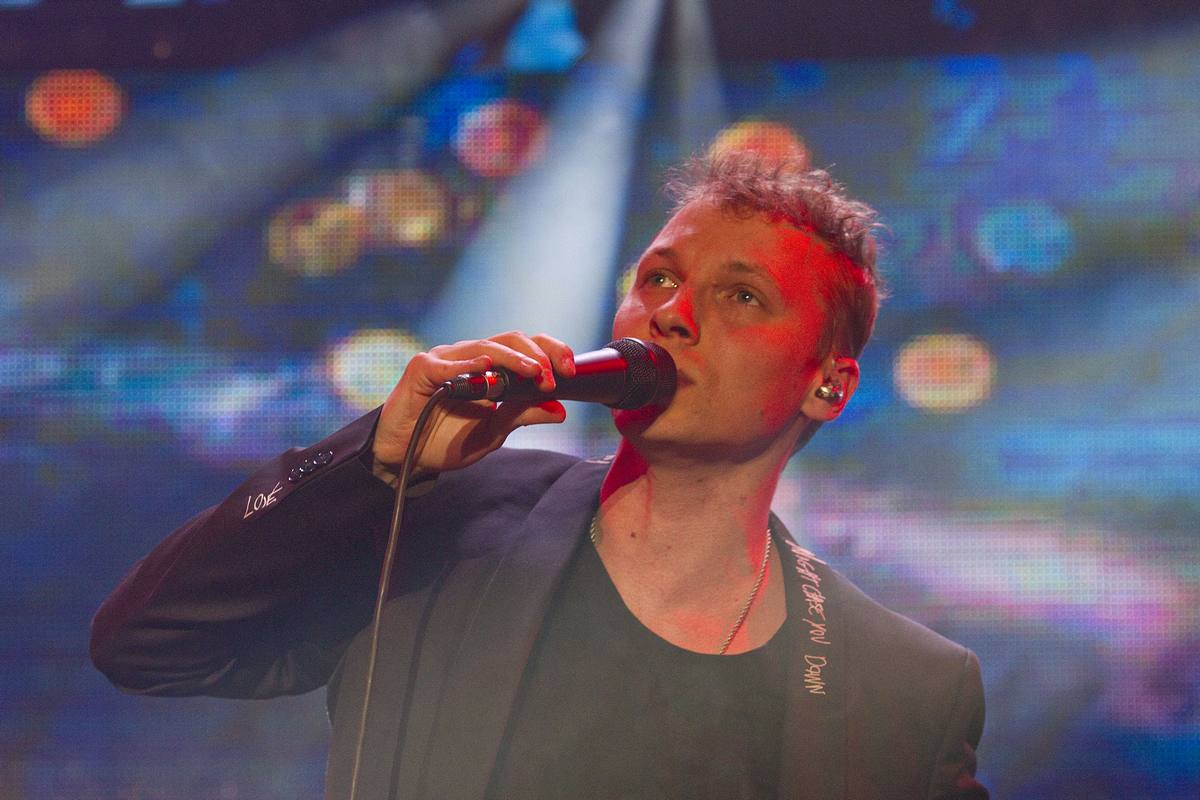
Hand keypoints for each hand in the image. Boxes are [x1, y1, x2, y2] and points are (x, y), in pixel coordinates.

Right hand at [371, 331, 576, 483]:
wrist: (405, 457)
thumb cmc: (445, 440)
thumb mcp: (493, 432)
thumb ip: (521, 416)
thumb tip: (559, 409)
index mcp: (490, 367)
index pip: (526, 347)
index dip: (551, 352)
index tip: (571, 372)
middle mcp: (471, 357)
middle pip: (510, 339)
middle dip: (538, 355)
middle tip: (552, 377)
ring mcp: (446, 359)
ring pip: (485, 347)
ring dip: (513, 360)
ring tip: (533, 373)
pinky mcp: (423, 369)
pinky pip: (448, 365)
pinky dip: (468, 367)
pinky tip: (485, 370)